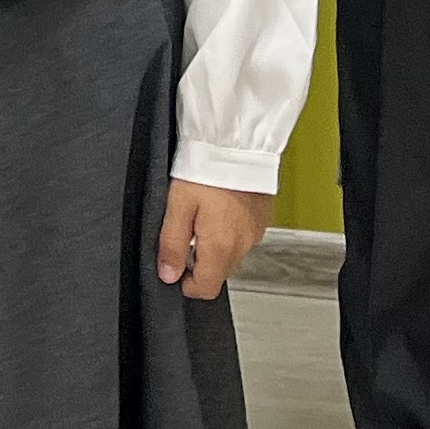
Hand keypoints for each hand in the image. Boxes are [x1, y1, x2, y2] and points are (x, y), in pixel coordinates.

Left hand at [156, 179, 272, 300]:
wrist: (237, 140)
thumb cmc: (206, 167)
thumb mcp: (177, 205)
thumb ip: (171, 244)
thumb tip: (167, 274)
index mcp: (221, 246)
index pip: (206, 289)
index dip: (185, 283)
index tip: (174, 267)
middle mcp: (243, 244)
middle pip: (218, 272)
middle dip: (198, 260)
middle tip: (184, 230)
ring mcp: (256, 232)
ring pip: (231, 254)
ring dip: (214, 244)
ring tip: (200, 213)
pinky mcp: (262, 218)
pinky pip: (242, 235)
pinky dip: (228, 229)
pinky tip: (217, 206)